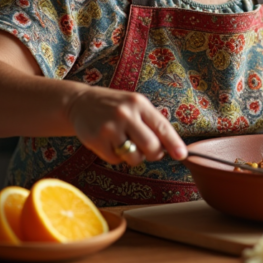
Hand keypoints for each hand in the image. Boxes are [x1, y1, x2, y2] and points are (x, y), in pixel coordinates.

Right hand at [64, 87, 186, 165]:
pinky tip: (110, 143)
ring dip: (135, 157)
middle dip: (154, 154)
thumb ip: (151, 122)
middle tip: (149, 151)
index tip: (182, 155)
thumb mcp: (134, 105)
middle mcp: (125, 114)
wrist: (80, 103)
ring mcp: (109, 128)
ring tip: (126, 144)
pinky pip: (116, 160)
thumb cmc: (114, 106)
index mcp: (138, 103)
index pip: (162, 127)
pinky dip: (117, 157)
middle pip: (151, 146)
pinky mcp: (95, 140)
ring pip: (134, 157)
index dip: (174, 143)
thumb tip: (171, 147)